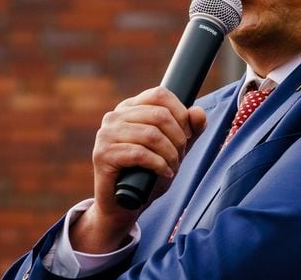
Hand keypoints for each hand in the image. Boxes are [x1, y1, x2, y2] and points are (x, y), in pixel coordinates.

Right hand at [71, 86, 207, 252]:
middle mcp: (114, 116)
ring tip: (172, 166)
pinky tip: (164, 172)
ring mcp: (106, 134)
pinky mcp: (103, 154)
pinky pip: (140, 153)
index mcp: (130, 108)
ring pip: (151, 135)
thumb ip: (191, 129)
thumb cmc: (149, 173)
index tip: (187, 134)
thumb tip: (197, 111)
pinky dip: (159, 164)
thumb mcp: (175, 148)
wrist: (125, 204)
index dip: (180, 112)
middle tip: (180, 156)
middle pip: (159, 115)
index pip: (159, 94)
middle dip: (178, 138)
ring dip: (170, 154)